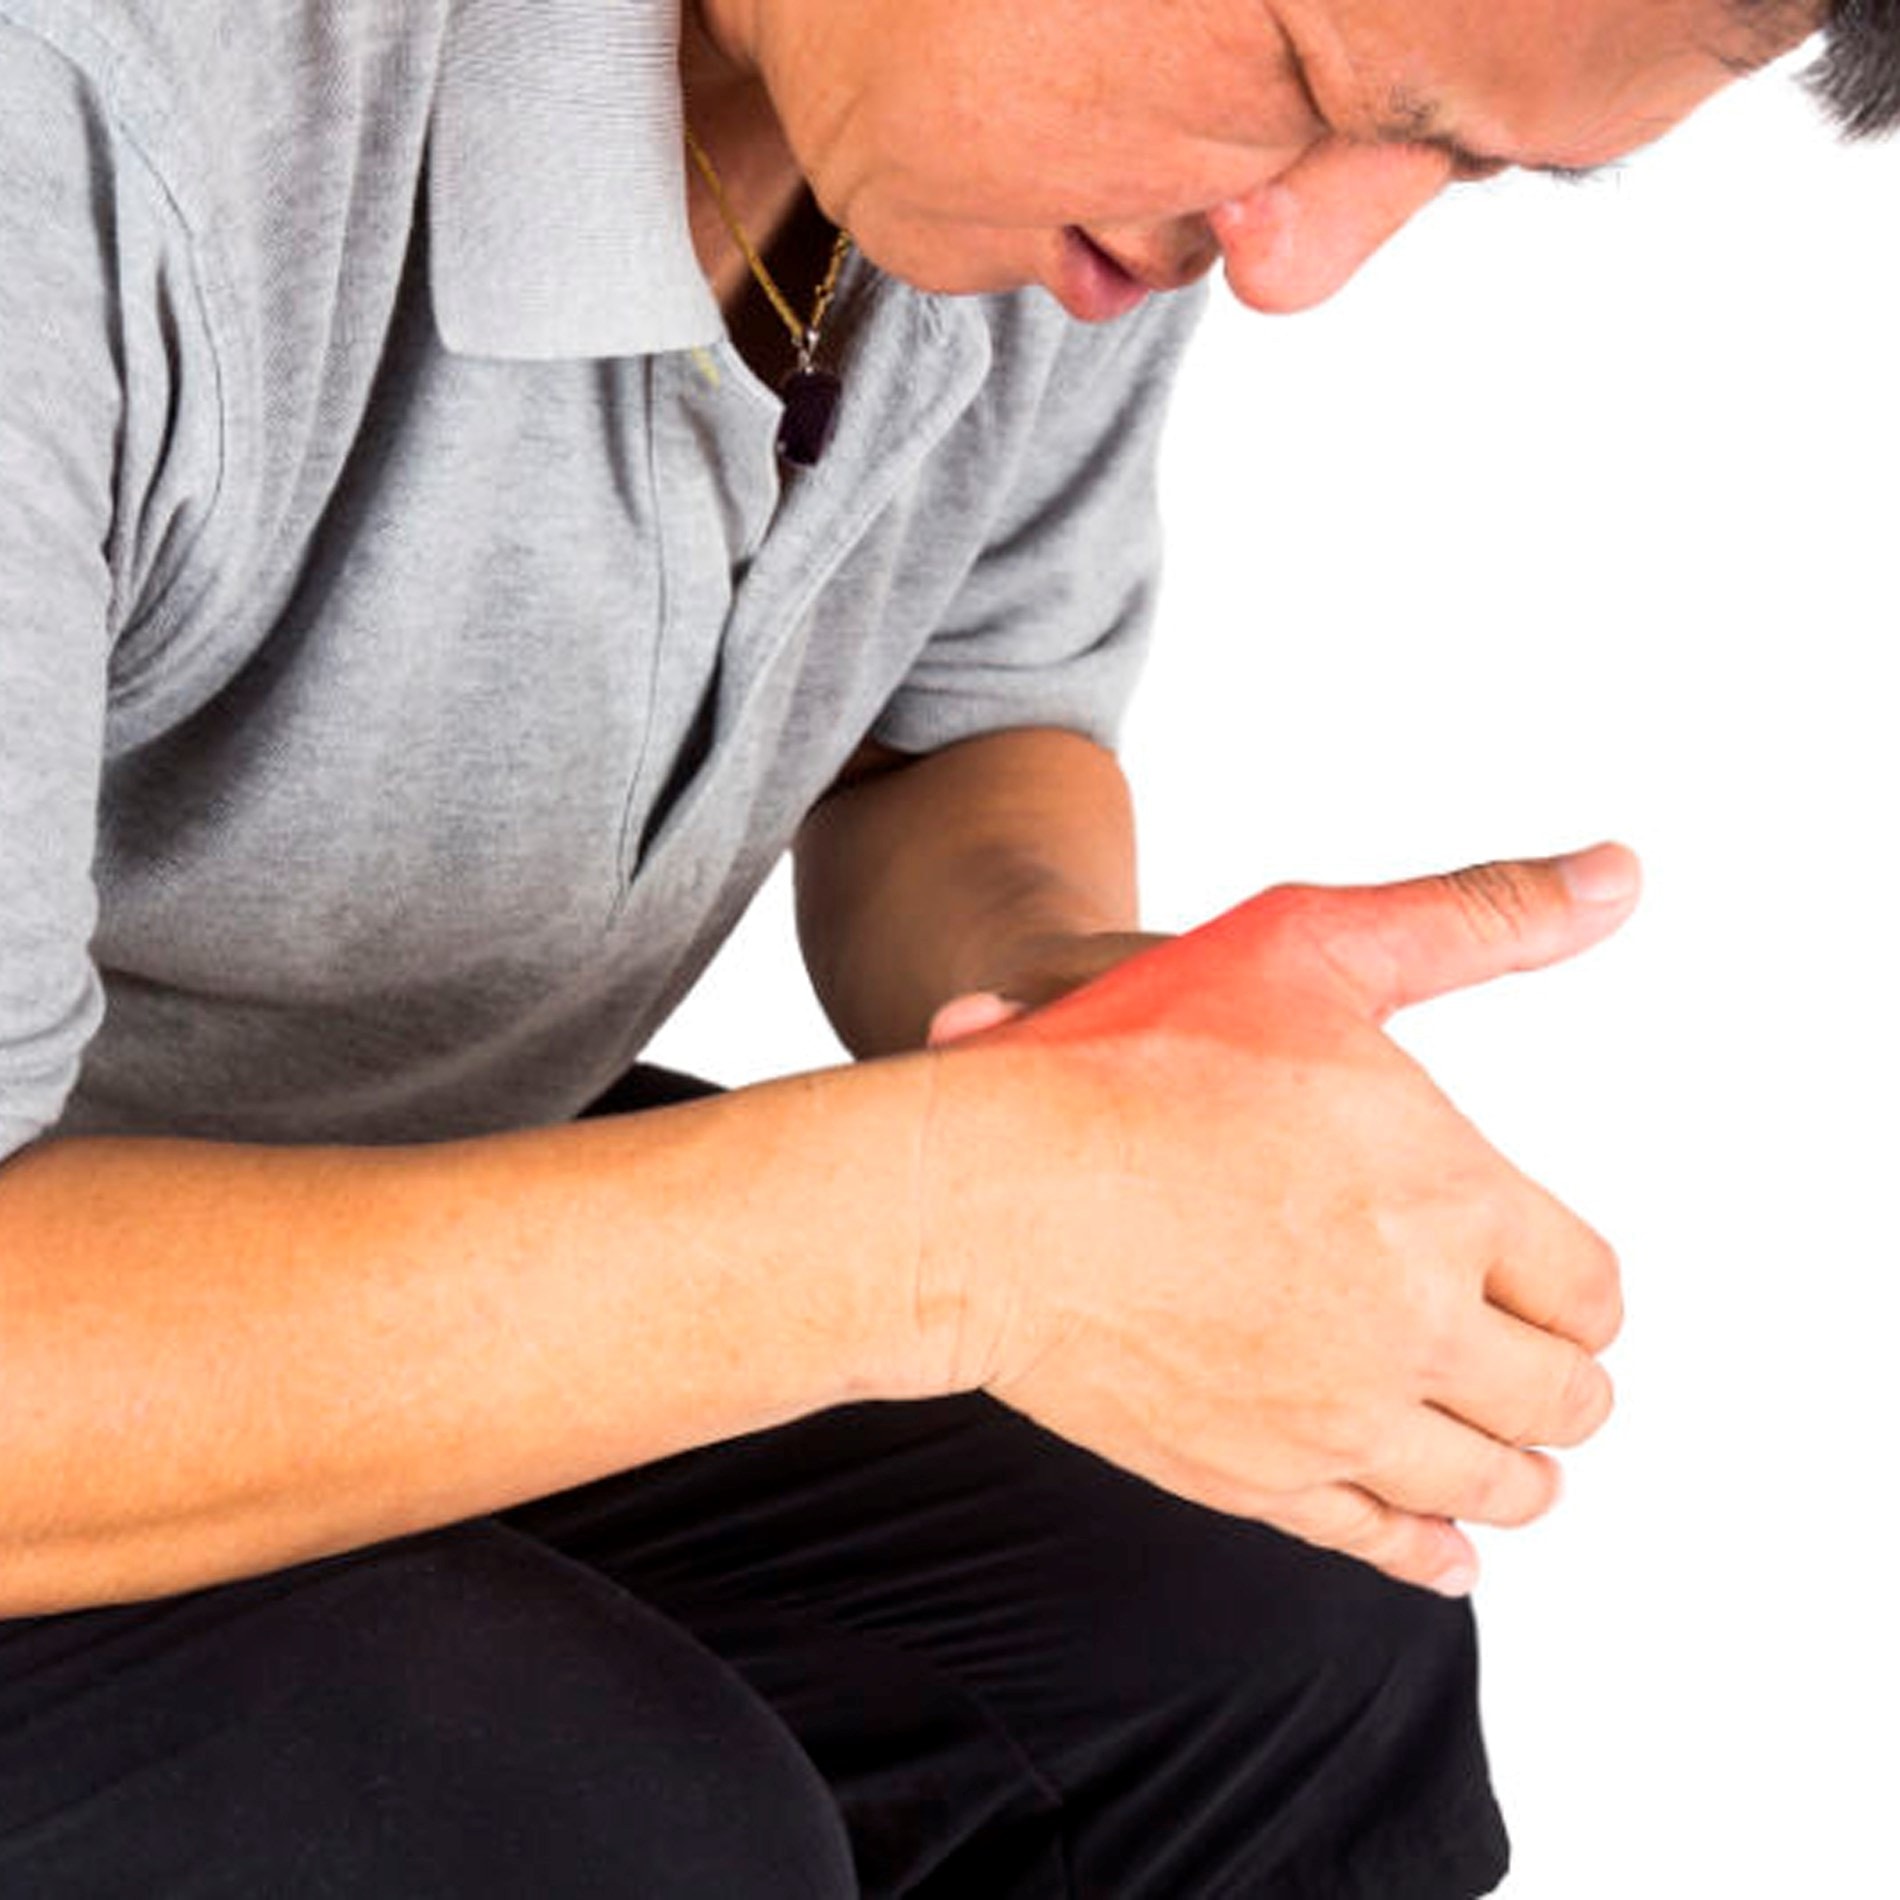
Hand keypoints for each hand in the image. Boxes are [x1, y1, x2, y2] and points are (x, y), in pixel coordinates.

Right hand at [916, 846, 1638, 1594]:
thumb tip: (1617, 874)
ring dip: (1515, 1471)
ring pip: (1487, 1486)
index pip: (1590, 1290)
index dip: (1580, 1289)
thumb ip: (1477, 915)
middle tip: (1536, 1364)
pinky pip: (1385, 1544)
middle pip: (1558, 1399)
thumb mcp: (1308, 944)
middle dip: (1558, 1381)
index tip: (1551, 1282)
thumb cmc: (1129, 1058)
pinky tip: (1441, 1544)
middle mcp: (1414, 1326)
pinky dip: (1431, 1550)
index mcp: (1451, 1203)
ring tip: (1504, 1452)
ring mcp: (1336, 1419)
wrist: (986, 1192)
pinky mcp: (1256, 1480)